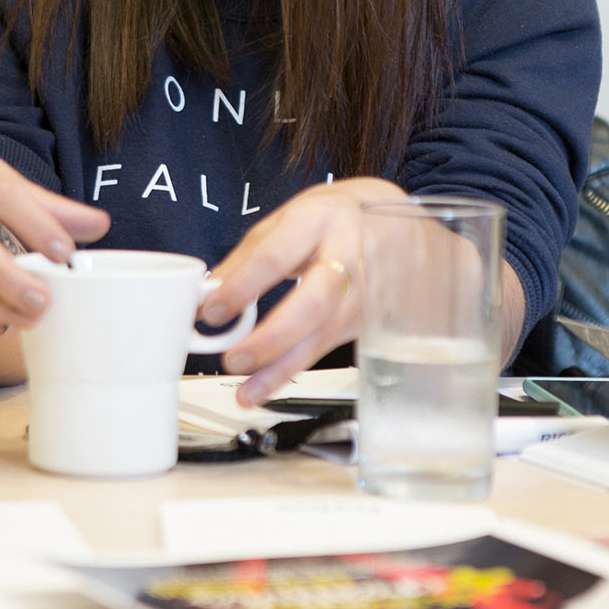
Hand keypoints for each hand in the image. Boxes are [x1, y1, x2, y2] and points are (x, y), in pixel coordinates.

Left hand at [203, 178, 406, 405]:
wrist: (398, 225)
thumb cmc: (335, 219)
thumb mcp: (290, 218)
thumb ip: (249, 255)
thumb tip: (210, 291)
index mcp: (318, 219)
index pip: (277, 255)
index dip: (243, 286)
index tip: (212, 311)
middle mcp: (347, 254)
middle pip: (314, 301)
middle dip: (272, 336)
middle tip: (234, 358)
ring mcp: (365, 290)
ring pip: (325, 335)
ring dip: (282, 367)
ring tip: (246, 390)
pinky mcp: (369, 318)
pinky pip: (329, 348)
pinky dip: (294, 370)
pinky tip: (267, 386)